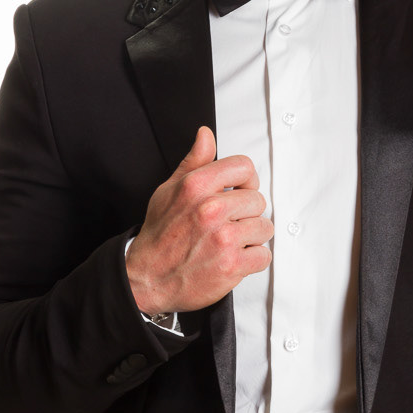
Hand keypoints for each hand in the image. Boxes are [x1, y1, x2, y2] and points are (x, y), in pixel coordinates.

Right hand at [126, 126, 273, 314]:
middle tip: (229, 223)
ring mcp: (223, 239)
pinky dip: (252, 260)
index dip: (246, 180)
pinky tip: (233, 258)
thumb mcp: (168, 190)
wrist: (147, 278)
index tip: (239, 192)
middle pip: (258, 199)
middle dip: (246, 212)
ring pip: (265, 228)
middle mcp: (210, 210)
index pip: (244, 167)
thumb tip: (206, 135)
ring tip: (230, 242)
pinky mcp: (232, 266)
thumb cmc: (160, 235)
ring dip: (252, 237)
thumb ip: (193, 162)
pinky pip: (264, 255)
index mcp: (195, 187)